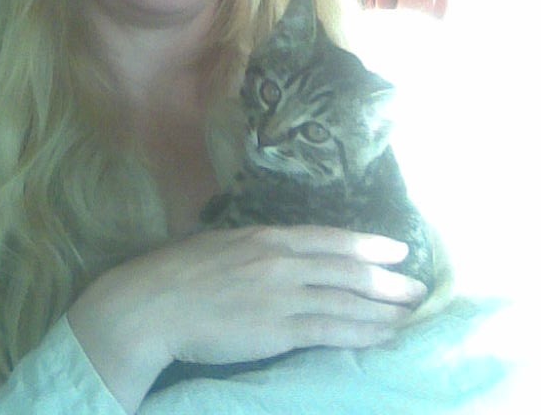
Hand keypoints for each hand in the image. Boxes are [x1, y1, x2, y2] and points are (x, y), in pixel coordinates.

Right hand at [68, 225, 425, 412]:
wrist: (154, 303)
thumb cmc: (181, 271)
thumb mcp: (223, 244)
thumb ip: (258, 248)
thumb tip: (283, 252)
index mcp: (268, 237)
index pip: (330, 239)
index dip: (367, 244)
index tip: (397, 249)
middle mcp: (282, 261)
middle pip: (347, 269)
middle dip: (387, 279)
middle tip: (418, 287)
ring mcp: (282, 296)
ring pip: (345, 300)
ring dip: (382, 308)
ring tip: (410, 313)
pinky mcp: (276, 330)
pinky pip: (329, 330)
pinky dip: (360, 332)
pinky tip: (381, 336)